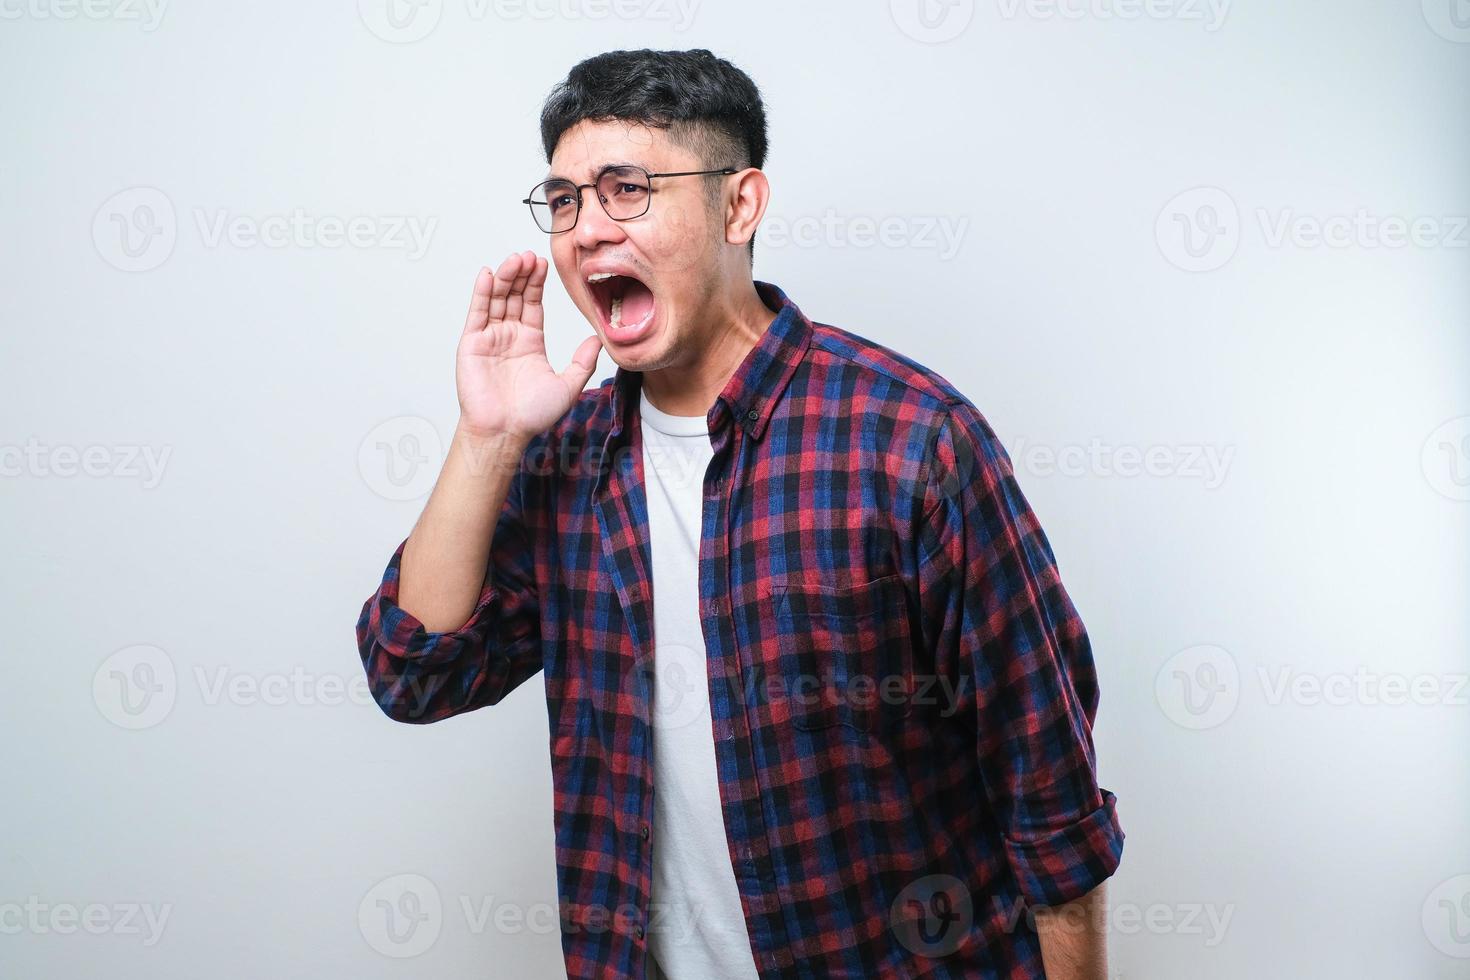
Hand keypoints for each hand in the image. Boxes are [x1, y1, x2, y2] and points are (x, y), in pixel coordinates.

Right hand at [455, 251, 602, 440]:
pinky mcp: (472, 344)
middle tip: (531, 256)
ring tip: (516, 259)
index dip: (537, 284)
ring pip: (497, 299)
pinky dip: (482, 293)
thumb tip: (599, 339)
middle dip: (523, 275)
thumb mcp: (568, 386)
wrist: (505, 432)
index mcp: (530, 342)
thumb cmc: (532, 415)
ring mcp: (490, 338)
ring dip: (505, 278)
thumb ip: (583, 362)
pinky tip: (489, 274)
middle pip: (515, 296)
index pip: (533, 304)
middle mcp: (509, 336)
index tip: (544, 264)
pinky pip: (477, 313)